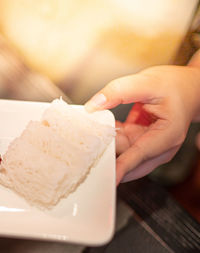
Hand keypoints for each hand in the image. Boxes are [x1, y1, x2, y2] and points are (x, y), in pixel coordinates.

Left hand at [85, 65, 199, 183]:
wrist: (188, 88)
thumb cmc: (175, 86)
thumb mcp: (148, 82)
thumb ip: (119, 91)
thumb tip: (93, 106)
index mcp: (167, 136)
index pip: (139, 155)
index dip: (121, 167)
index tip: (105, 179)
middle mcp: (159, 148)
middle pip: (128, 161)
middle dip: (107, 157)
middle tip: (84, 151)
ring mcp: (148, 147)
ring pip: (121, 154)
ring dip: (105, 145)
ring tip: (89, 133)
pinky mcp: (139, 143)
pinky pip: (119, 145)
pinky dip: (108, 138)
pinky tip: (99, 127)